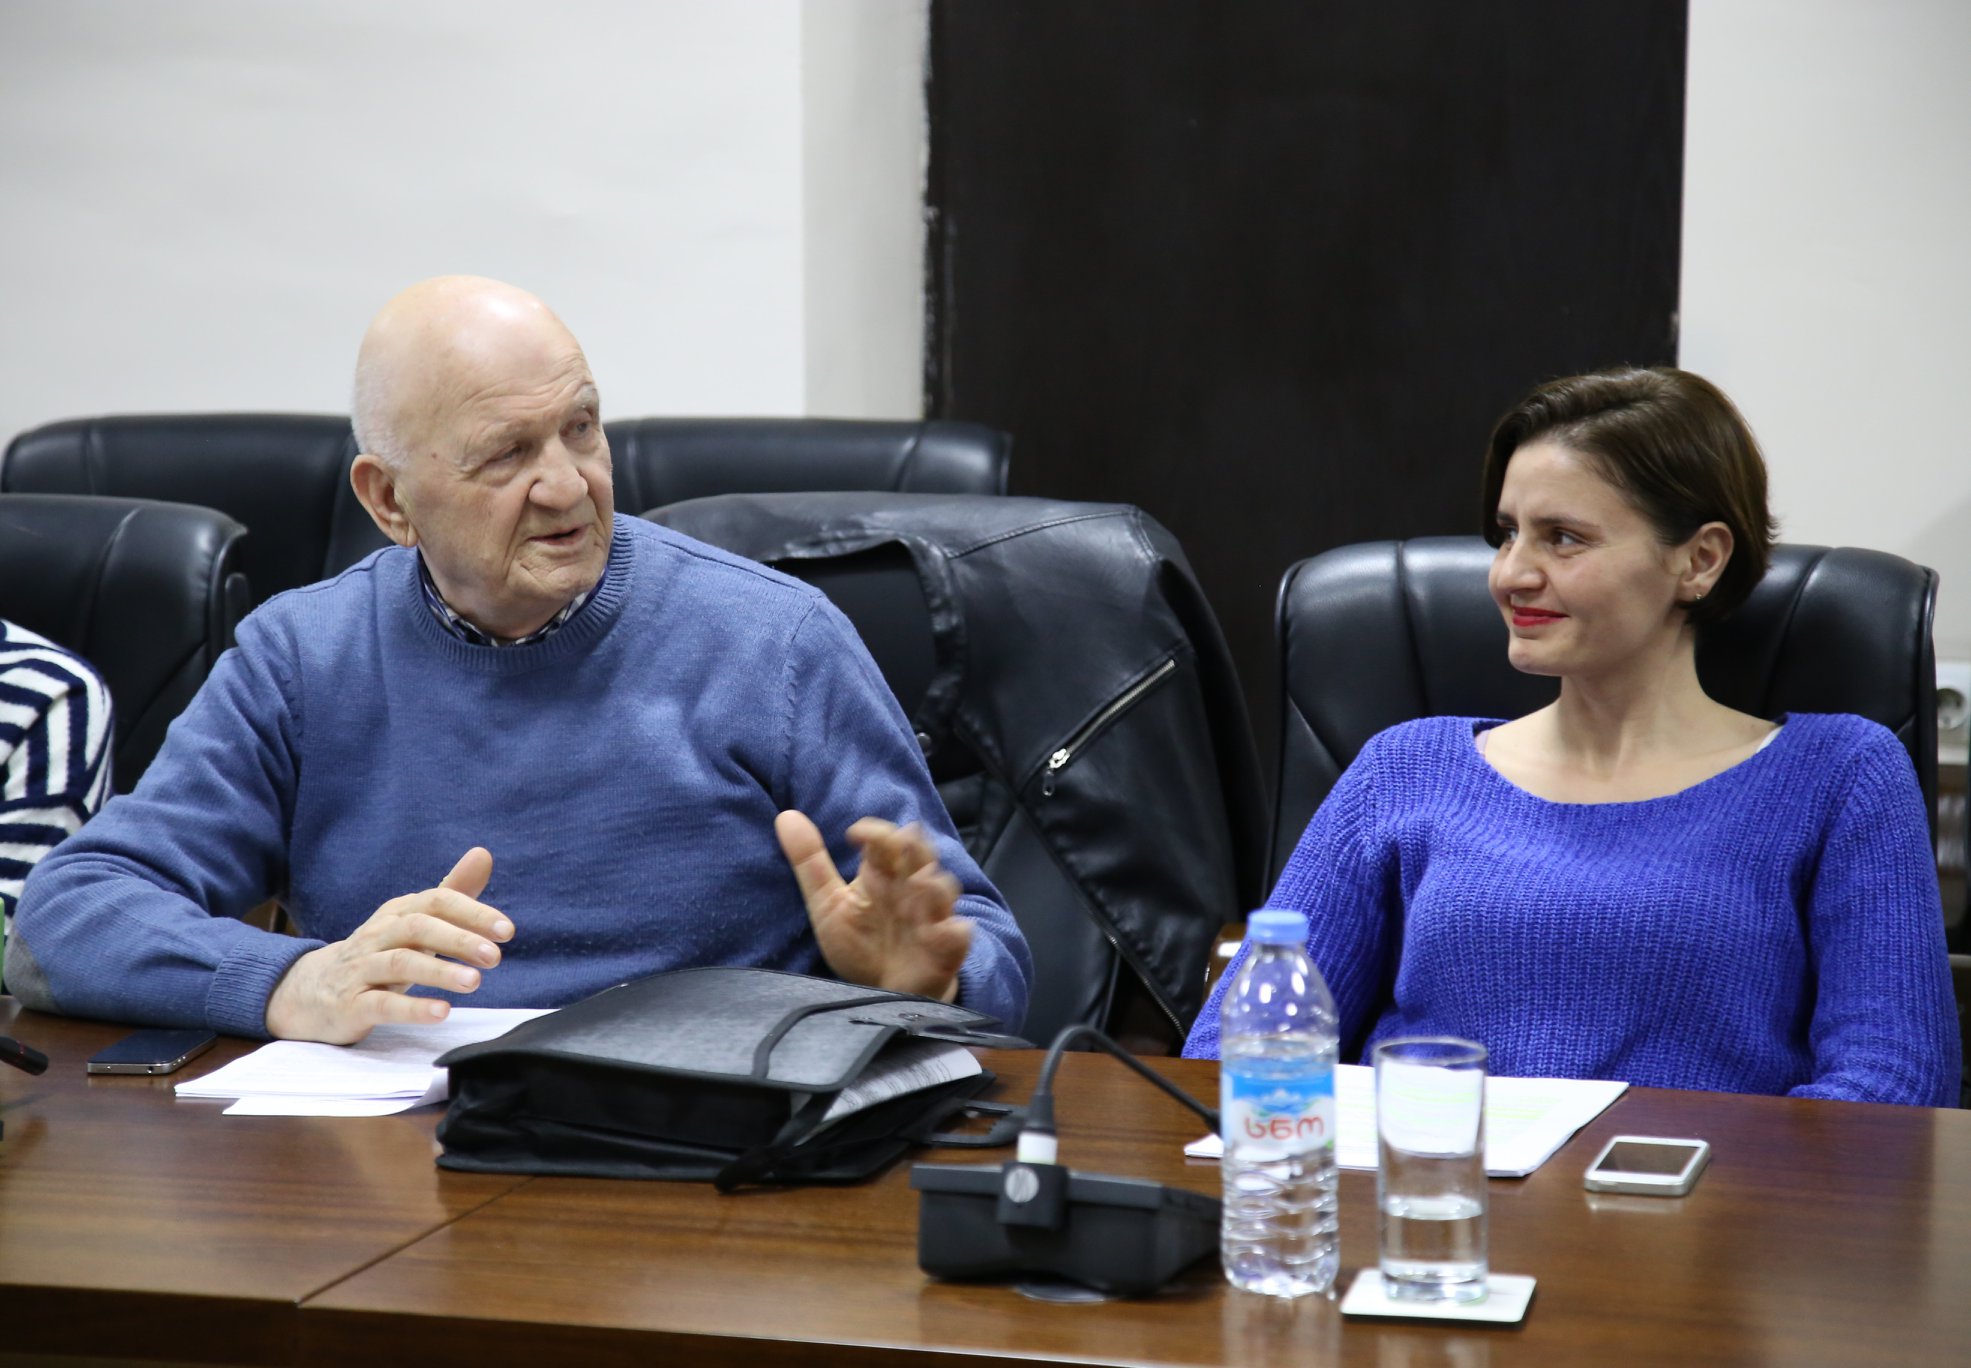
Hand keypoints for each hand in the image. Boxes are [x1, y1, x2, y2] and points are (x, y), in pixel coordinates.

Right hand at [263, 847, 512, 1043]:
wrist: (310, 991)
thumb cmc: (378, 953)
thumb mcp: (414, 922)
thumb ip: (452, 893)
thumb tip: (484, 854)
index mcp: (398, 913)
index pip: (437, 901)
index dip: (473, 913)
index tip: (507, 931)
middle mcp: (379, 935)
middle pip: (418, 927)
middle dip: (458, 939)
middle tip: (495, 956)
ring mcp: (361, 970)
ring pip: (399, 963)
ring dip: (439, 972)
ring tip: (474, 982)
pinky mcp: (351, 1005)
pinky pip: (381, 1004)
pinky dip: (412, 1008)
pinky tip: (442, 1012)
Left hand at [775, 811, 971, 1002]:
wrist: (882, 996)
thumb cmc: (861, 945)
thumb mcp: (828, 905)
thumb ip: (809, 862)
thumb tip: (786, 817)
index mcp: (884, 876)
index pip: (887, 840)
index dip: (875, 831)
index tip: (852, 835)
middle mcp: (910, 891)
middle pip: (922, 853)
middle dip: (913, 846)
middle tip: (899, 846)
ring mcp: (931, 918)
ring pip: (944, 888)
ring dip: (931, 886)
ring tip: (914, 890)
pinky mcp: (945, 950)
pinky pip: (958, 933)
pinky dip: (952, 929)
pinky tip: (937, 931)